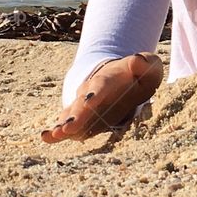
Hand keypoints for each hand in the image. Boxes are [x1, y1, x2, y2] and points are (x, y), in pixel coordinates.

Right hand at [40, 52, 162, 142]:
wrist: (124, 77)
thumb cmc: (140, 74)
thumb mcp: (149, 66)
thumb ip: (145, 63)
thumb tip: (137, 59)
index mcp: (108, 79)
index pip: (101, 85)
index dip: (95, 93)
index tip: (89, 101)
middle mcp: (91, 91)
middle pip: (81, 103)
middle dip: (75, 116)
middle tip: (67, 128)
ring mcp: (84, 104)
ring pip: (71, 114)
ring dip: (64, 124)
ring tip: (54, 135)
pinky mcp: (82, 117)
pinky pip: (68, 124)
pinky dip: (58, 130)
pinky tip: (46, 137)